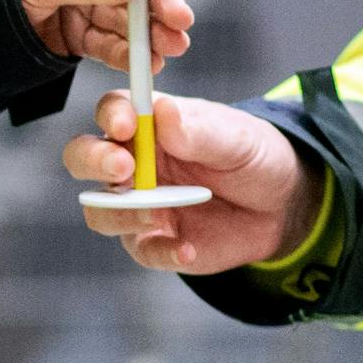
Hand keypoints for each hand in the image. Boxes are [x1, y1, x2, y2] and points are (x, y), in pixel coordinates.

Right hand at [63, 91, 325, 272]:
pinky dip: (162, 251)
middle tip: (122, 167)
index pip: (111, 111)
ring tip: (159, 215)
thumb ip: (199, 129)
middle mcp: (129, 161)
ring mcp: (137, 203)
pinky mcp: (153, 241)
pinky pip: (142, 250)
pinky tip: (188, 248)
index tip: (126, 124)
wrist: (280, 206)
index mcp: (144, 123)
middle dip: (93, 160)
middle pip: (82, 156)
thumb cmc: (251, 156)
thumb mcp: (236, 137)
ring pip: (98, 209)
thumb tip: (163, 113)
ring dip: (121, 212)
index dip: (111, 115)